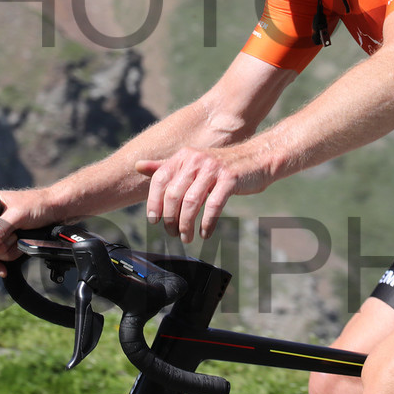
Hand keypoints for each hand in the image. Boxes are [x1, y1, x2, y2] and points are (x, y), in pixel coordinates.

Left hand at [136, 147, 271, 243]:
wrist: (256, 158)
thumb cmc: (221, 166)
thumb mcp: (192, 162)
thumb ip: (165, 166)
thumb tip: (138, 166)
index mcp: (183, 156)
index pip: (159, 180)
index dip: (153, 202)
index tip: (154, 221)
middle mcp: (196, 159)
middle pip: (173, 194)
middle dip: (170, 218)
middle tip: (172, 233)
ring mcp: (213, 169)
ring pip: (191, 202)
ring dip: (186, 224)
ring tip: (186, 237)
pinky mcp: (230, 179)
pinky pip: (213, 205)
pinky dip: (207, 223)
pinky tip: (205, 233)